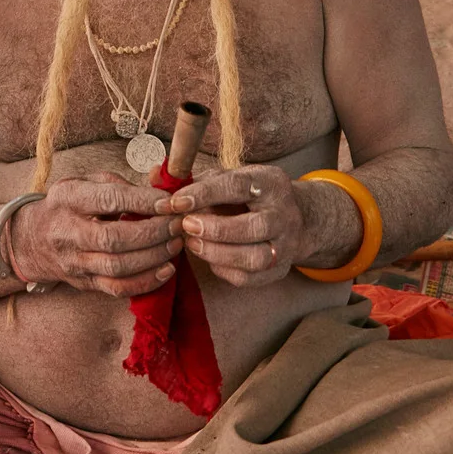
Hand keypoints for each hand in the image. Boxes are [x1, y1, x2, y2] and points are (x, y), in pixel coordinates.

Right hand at [9, 174, 183, 296]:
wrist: (32, 239)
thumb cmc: (68, 204)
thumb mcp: (83, 182)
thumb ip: (118, 183)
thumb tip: (159, 189)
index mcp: (68, 198)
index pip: (108, 200)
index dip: (142, 201)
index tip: (169, 201)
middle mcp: (68, 231)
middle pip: (114, 238)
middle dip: (153, 232)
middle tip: (177, 224)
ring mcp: (75, 261)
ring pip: (118, 266)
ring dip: (154, 257)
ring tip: (175, 243)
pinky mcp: (84, 283)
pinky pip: (117, 288)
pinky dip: (146, 282)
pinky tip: (166, 270)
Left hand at [165, 165, 351, 287]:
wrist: (297, 218)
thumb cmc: (250, 196)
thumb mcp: (230, 178)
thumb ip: (195, 179)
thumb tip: (155, 175)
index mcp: (269, 183)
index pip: (237, 186)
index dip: (204, 194)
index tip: (176, 202)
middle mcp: (283, 214)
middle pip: (253, 227)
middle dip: (214, 229)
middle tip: (186, 226)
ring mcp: (286, 244)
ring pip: (254, 258)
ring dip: (217, 253)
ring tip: (193, 244)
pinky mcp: (280, 269)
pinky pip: (250, 278)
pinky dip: (224, 270)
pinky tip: (210, 258)